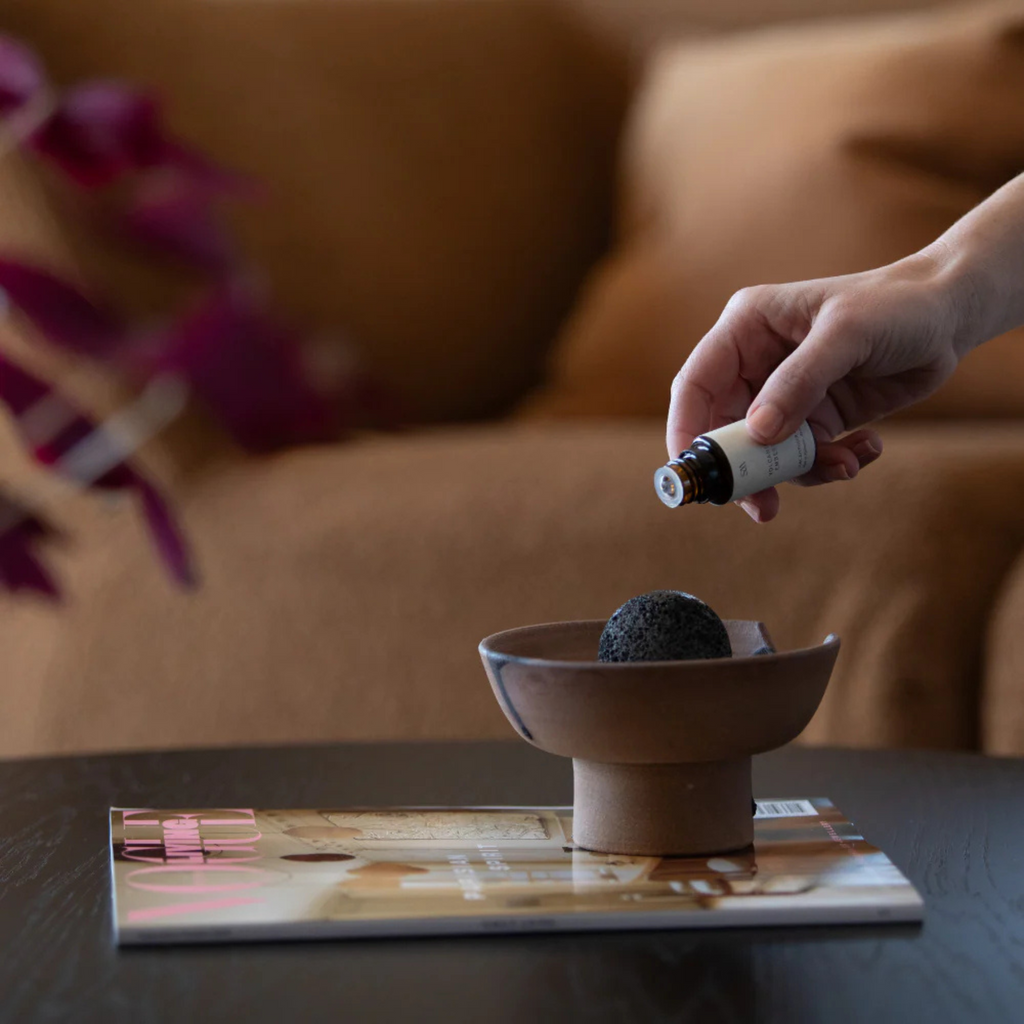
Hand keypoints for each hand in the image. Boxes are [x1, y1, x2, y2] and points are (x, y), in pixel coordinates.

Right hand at [667, 251, 972, 521]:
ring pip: (768, 452)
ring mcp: (786, 394)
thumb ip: (799, 383)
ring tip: (845, 465)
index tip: (692, 473)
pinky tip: (867, 449)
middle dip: (746, 469)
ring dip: (803, 470)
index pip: (696, 385)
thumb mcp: (846, 334)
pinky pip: (807, 456)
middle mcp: (757, 363)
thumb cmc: (896, 305)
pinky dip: (833, 464)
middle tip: (762, 505)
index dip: (687, 430)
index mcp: (746, 330)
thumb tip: (757, 433)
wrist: (950, 314)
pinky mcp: (817, 416)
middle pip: (727, 429)